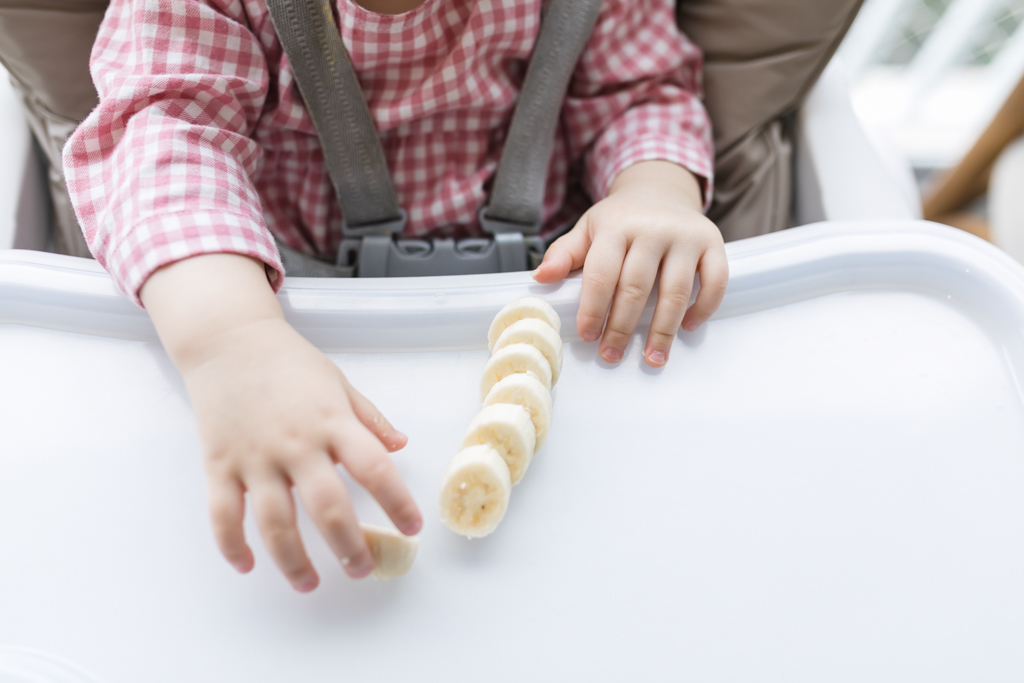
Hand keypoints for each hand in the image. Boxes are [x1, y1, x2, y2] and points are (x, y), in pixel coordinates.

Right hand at [142, 254, 421, 590]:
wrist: (228, 340)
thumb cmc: (287, 361)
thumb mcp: (338, 382)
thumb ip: (369, 419)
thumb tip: (401, 446)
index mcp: (331, 422)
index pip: (375, 468)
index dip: (397, 502)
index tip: (412, 527)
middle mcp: (295, 443)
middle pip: (327, 507)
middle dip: (349, 546)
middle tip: (362, 570)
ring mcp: (254, 456)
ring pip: (274, 523)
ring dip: (293, 561)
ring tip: (309, 584)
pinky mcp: (218, 464)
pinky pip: (223, 514)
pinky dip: (232, 545)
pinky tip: (248, 566)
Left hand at [534, 160, 727, 367]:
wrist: (660, 189)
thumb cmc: (620, 219)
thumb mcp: (588, 229)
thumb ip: (564, 254)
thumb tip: (540, 278)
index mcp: (617, 227)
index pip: (601, 274)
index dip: (593, 309)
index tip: (588, 336)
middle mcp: (653, 229)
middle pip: (636, 287)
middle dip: (622, 327)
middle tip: (612, 354)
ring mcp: (686, 236)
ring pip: (676, 291)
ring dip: (663, 330)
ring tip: (652, 357)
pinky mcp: (713, 242)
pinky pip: (715, 280)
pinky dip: (704, 308)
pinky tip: (688, 327)